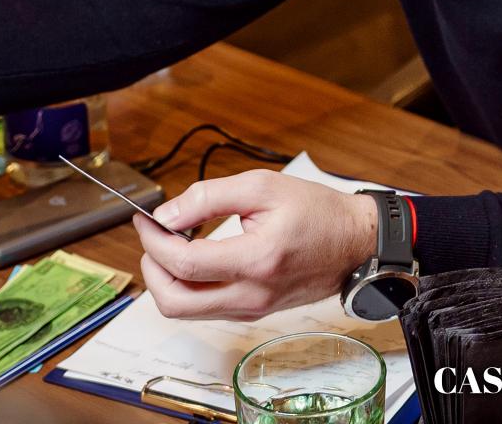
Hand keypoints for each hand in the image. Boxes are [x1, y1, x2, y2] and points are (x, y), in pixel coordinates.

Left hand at [133, 171, 379, 319]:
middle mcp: (251, 295)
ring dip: (167, 279)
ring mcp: (251, 310)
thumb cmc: (317, 212)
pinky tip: (195, 258)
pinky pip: (206, 308)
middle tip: (152, 239)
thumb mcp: (263, 187)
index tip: (146, 219)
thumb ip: (209, 198)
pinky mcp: (252, 313)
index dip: (154, 240)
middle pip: (175, 303)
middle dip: (151, 269)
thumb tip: (167, 215)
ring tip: (172, 245)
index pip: (185, 263)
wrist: (355, 244)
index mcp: (257, 260)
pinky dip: (189, 286)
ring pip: (186, 311)